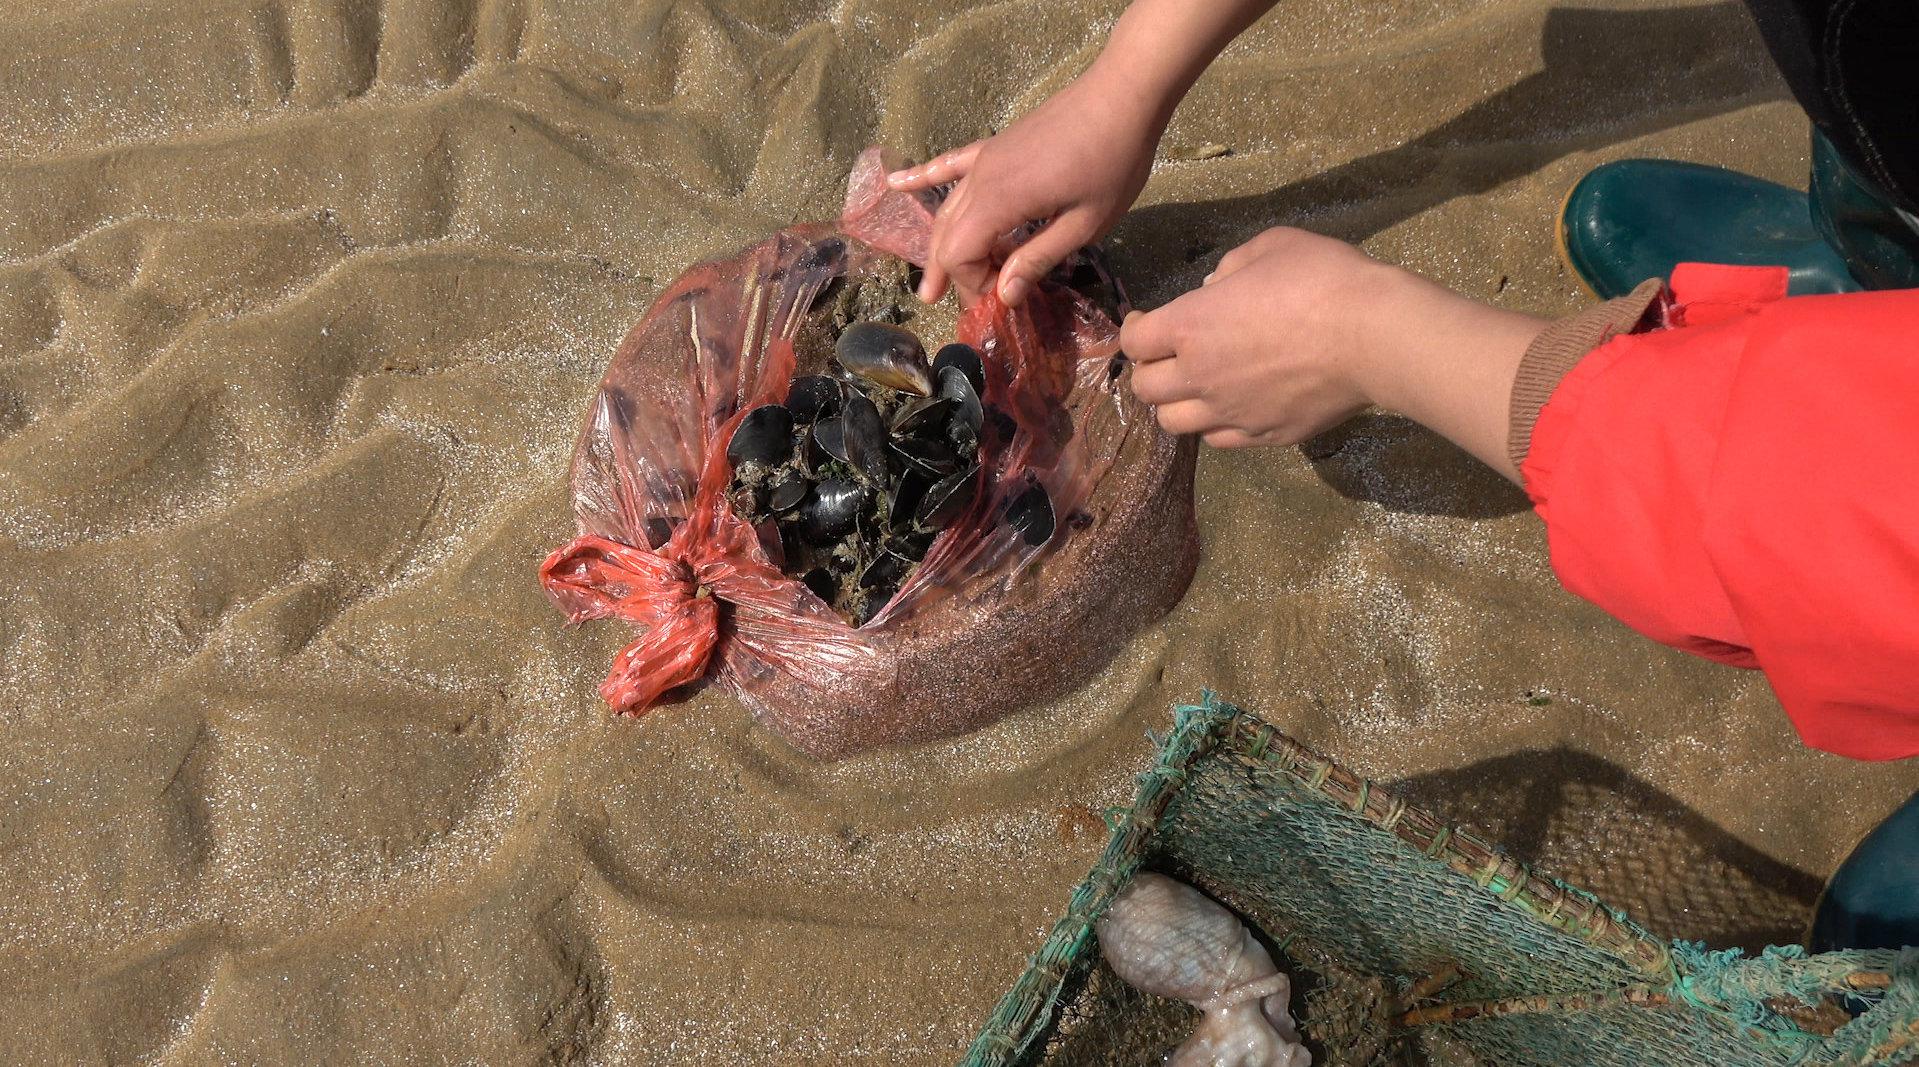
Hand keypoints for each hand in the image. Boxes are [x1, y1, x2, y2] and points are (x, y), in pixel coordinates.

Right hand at [888, 67, 1162, 307]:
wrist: (1121, 95)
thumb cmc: (1112, 162)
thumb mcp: (1084, 224)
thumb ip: (1040, 258)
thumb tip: (1006, 294)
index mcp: (999, 202)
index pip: (960, 255)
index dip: (974, 284)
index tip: (1003, 301)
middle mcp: (980, 180)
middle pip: (948, 236)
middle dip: (957, 274)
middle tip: (970, 305)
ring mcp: (984, 159)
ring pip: (948, 209)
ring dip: (943, 247)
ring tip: (933, 284)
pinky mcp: (995, 145)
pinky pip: (949, 164)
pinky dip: (921, 176)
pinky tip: (894, 183)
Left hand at [1122, 227, 1547, 479]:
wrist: (1374, 336)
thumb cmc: (1322, 280)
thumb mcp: (1270, 248)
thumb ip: (1230, 267)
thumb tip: (1212, 288)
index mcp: (1190, 325)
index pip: (1133, 341)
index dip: (1133, 330)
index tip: (1145, 322)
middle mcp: (1199, 376)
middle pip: (1144, 388)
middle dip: (1150, 369)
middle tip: (1170, 356)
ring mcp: (1230, 412)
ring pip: (1173, 423)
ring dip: (1176, 403)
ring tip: (1196, 387)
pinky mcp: (1262, 436)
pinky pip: (1218, 440)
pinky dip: (1215, 424)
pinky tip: (1232, 405)